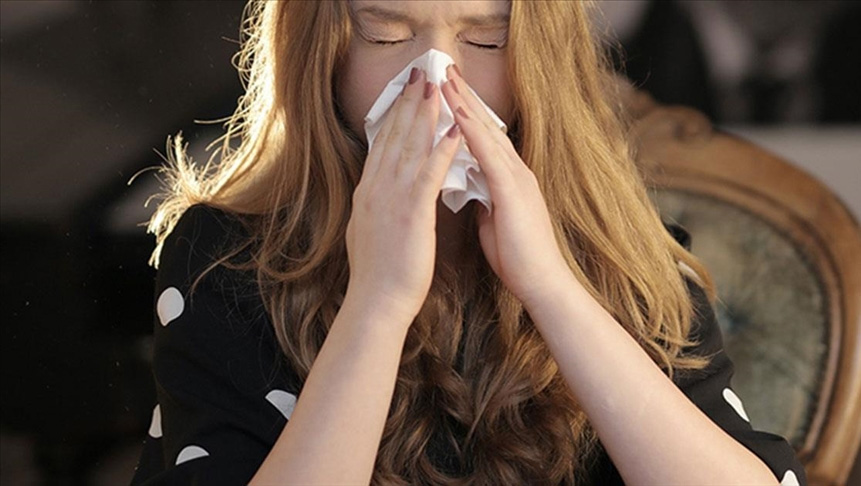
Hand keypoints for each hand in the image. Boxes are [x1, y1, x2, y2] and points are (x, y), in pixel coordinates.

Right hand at [345, 68, 463, 322]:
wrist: (376, 302)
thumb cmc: (377, 275)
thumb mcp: (369, 232)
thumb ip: (376, 209)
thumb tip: (377, 197)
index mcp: (369, 193)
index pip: (382, 146)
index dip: (395, 117)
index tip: (405, 94)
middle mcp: (377, 188)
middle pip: (394, 137)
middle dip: (409, 104)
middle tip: (421, 75)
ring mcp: (392, 198)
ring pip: (410, 147)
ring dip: (425, 114)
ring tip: (437, 88)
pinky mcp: (412, 212)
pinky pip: (428, 173)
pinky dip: (441, 149)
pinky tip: (453, 129)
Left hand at [440, 65, 571, 307]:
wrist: (542, 283)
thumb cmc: (518, 257)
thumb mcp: (494, 219)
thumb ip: (483, 197)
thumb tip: (468, 184)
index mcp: (508, 178)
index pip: (484, 138)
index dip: (465, 112)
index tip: (446, 91)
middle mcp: (515, 171)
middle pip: (485, 126)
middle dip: (463, 96)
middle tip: (442, 69)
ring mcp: (517, 178)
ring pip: (487, 133)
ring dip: (465, 104)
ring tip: (444, 79)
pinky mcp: (514, 192)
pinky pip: (489, 156)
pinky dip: (472, 132)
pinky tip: (456, 114)